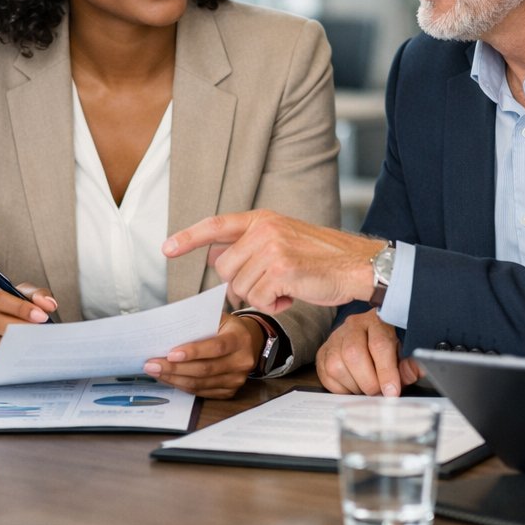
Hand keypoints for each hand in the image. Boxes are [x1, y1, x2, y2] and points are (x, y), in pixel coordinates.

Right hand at [0, 280, 58, 366]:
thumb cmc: (6, 306)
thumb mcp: (19, 294)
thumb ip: (35, 295)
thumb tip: (49, 304)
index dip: (20, 308)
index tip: (41, 316)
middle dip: (21, 327)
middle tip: (41, 332)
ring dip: (18, 344)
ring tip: (37, 343)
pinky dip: (12, 357)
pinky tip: (26, 355)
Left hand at [143, 314, 257, 397]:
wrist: (249, 342)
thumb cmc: (227, 328)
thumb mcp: (218, 318)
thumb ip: (199, 323)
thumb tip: (167, 331)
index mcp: (239, 339)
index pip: (216, 347)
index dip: (193, 352)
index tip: (170, 354)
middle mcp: (242, 361)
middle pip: (205, 369)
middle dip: (174, 369)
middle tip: (152, 364)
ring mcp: (237, 380)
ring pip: (200, 384)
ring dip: (174, 379)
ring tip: (155, 372)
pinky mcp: (229, 392)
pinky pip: (201, 392)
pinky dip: (182, 386)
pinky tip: (168, 379)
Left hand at [163, 210, 381, 314]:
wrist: (357, 265)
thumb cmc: (321, 258)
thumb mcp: (283, 239)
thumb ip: (250, 245)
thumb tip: (214, 256)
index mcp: (262, 219)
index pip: (216, 225)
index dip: (189, 237)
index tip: (167, 248)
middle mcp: (264, 229)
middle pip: (225, 269)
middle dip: (242, 284)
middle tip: (271, 284)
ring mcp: (272, 248)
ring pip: (240, 287)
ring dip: (261, 296)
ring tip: (286, 288)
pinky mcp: (281, 270)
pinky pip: (259, 299)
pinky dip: (274, 305)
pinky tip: (292, 296)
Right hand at [315, 310, 420, 396]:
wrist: (368, 337)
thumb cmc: (388, 348)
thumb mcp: (403, 354)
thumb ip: (408, 365)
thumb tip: (414, 371)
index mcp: (377, 321)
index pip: (379, 345)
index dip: (386, 372)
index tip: (392, 392)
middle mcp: (353, 325)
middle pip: (353, 354)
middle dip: (368, 382)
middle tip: (378, 393)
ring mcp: (335, 338)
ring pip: (336, 365)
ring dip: (353, 385)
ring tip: (366, 388)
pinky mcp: (322, 352)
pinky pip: (325, 374)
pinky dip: (340, 388)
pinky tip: (353, 386)